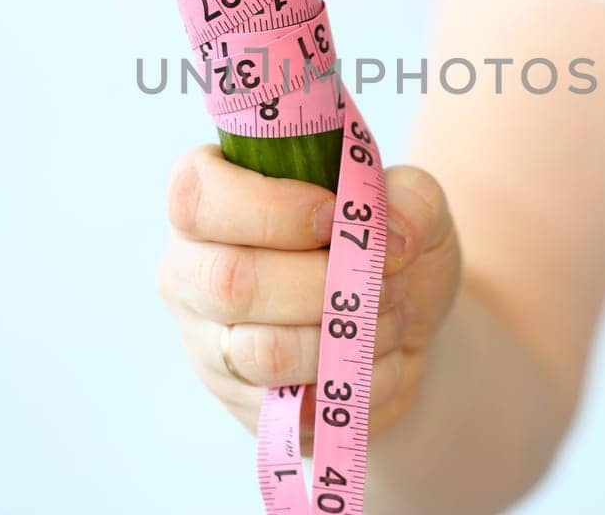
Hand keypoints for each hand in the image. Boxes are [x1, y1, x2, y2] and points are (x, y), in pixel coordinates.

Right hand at [157, 144, 460, 440]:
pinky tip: (377, 356)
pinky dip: (360, 381)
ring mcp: (209, 343)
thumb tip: (392, 236)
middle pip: (230, 283)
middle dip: (325, 283)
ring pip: (264, 353)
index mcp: (210, 201)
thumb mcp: (414, 205)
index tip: (334, 216)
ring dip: (348, 335)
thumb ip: (411, 198)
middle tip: (382, 275)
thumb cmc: (386, 251)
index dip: (271, 209)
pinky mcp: (242, 402)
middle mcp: (191, 271)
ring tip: (387, 314)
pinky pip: (299, 405)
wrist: (403, 328)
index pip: (198, 199)